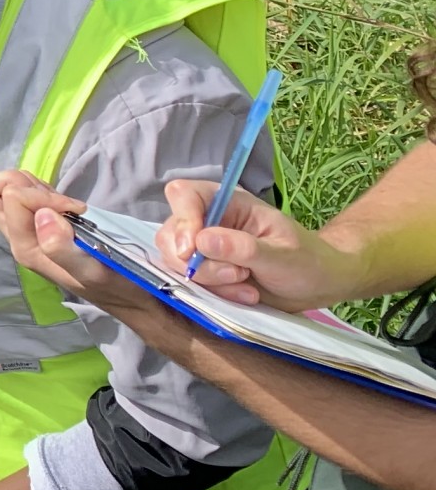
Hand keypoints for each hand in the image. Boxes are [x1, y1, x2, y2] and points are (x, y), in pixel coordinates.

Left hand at [0, 169, 133, 308]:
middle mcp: (19, 237)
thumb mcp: (93, 272)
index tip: (72, 210)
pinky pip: (28, 193)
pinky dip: (46, 191)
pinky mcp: (40, 224)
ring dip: (39, 188)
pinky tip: (68, 208)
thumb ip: (62, 248)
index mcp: (25, 247)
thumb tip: (42, 215)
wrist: (130, 297)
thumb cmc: (115, 286)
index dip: (39, 195)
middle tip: (61, 201)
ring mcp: (28, 229)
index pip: (9, 198)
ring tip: (68, 208)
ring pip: (10, 188)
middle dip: (24, 184)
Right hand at [156, 179, 354, 309]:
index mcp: (228, 203)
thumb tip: (201, 240)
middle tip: (236, 275)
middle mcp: (209, 220)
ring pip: (176, 261)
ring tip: (245, 286)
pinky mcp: (204, 270)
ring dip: (208, 281)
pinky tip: (242, 294)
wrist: (319, 285)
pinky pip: (188, 281)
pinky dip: (212, 293)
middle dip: (198, 262)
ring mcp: (202, 247)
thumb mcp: (282, 255)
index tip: (192, 251)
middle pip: (171, 233)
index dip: (182, 220)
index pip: (184, 195)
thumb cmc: (308, 262)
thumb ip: (243, 247)